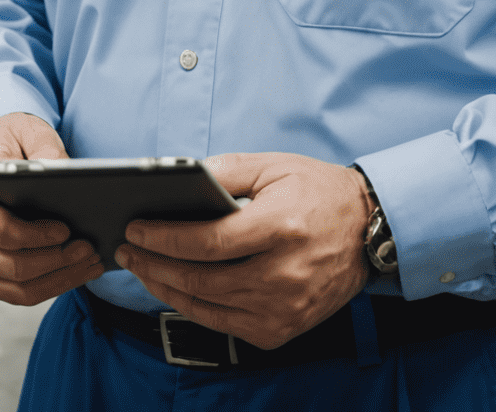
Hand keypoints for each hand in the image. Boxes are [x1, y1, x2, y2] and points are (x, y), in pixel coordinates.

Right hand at [0, 113, 104, 305]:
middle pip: (7, 265)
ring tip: (89, 265)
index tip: (66, 230)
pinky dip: (47, 288)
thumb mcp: (26, 130)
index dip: (34, 236)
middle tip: (87, 250)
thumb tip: (64, 173)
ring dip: (54, 281)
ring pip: (13, 288)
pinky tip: (75, 274)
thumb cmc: (6, 139)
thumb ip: (44, 149)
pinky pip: (14, 292)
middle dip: (52, 262)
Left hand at [115, 152, 371, 349]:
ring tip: (141, 268)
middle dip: (154, 263)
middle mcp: (283, 274)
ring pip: (208, 306)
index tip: (135, 227)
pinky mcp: (283, 330)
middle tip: (127, 249)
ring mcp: (284, 308)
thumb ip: (227, 170)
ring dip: (166, 288)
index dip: (165, 237)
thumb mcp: (275, 165)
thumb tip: (181, 178)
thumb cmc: (319, 192)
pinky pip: (225, 325)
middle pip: (201, 278)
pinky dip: (194, 308)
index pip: (208, 241)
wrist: (369, 231)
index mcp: (281, 227)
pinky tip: (174, 289)